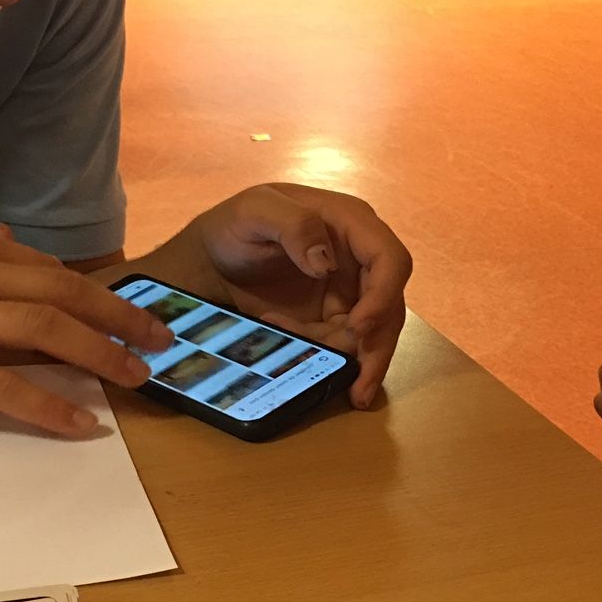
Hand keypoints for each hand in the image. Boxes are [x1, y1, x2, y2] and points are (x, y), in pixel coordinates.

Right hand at [0, 225, 173, 434]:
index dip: (98, 293)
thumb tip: (7, 237)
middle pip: (63, 293)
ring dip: (99, 356)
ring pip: (44, 332)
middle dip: (120, 319)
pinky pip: (5, 387)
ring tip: (136, 379)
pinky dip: (50, 406)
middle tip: (161, 342)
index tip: (132, 313)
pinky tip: (81, 424)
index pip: (48, 268)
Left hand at [191, 184, 412, 406]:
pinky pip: (341, 345)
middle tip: (359, 389)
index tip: (358, 328)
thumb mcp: (254, 211)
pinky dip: (321, 355)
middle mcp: (359, 259)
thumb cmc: (233, 226)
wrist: (211, 260)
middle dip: (376, 347)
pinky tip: (288, 345)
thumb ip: (293, 224)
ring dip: (344, 356)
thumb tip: (326, 263)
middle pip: (390, 306)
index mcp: (351, 224)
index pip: (390, 260)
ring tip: (302, 359)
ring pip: (371, 334)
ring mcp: (348, 292)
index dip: (384, 296)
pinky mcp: (332, 319)